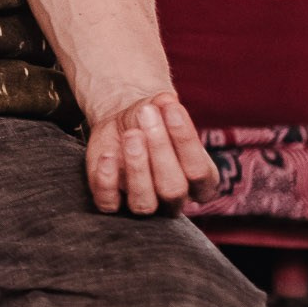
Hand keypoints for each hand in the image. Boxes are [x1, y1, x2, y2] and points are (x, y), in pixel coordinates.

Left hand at [84, 92, 219, 216]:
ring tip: (131, 134)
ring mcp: (143, 204)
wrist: (123, 125)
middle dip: (160, 149)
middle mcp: (174, 200)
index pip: (200, 172)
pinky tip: (107, 155)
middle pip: (173, 189)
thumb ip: (167, 106)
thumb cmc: (152, 121)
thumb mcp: (160, 108)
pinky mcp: (112, 203)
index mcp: (201, 182)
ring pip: (143, 204)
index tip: (170, 107)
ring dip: (137, 167)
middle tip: (147, 114)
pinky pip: (109, 204)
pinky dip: (106, 181)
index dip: (185, 139)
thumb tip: (166, 102)